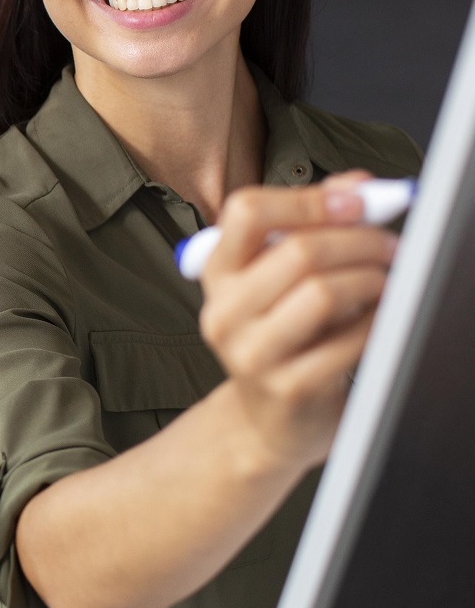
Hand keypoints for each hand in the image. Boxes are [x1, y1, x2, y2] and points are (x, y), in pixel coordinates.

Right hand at [197, 171, 398, 471]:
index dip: (308, 198)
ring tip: (388, 281)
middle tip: (391, 245)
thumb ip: (312, 226)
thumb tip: (359, 185)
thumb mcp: (281, 279)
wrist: (269, 422)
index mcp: (217, 272)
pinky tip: (381, 318)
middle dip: (360, 240)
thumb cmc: (282, 338)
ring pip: (322, 292)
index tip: (357, 200)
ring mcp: (251, 352)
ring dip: (372, 279)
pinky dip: (377, 322)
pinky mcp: (287, 387)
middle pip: (296, 250)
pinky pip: (349, 341)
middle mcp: (223, 310)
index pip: (246, 211)